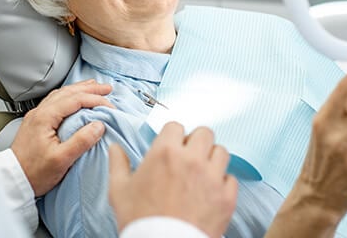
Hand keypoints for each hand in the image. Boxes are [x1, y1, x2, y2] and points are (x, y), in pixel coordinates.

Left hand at [10, 79, 113, 196]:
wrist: (12, 181)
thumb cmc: (34, 173)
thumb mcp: (61, 160)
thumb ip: (81, 141)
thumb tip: (98, 125)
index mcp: (45, 117)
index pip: (75, 100)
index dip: (95, 99)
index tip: (110, 105)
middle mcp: (39, 112)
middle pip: (68, 92)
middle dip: (89, 88)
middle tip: (106, 89)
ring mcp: (36, 116)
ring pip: (60, 95)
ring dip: (79, 90)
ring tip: (93, 88)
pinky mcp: (35, 123)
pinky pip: (55, 101)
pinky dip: (69, 96)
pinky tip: (73, 99)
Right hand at [108, 123, 237, 237]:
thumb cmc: (140, 220)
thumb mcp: (119, 190)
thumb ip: (118, 164)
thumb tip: (115, 148)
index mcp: (165, 152)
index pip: (176, 126)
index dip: (173, 136)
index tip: (171, 147)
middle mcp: (192, 159)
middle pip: (204, 133)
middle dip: (196, 142)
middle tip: (189, 157)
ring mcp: (212, 177)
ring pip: (221, 152)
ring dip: (212, 159)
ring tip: (202, 173)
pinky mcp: (226, 197)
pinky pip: (231, 179)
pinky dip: (223, 184)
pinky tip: (211, 192)